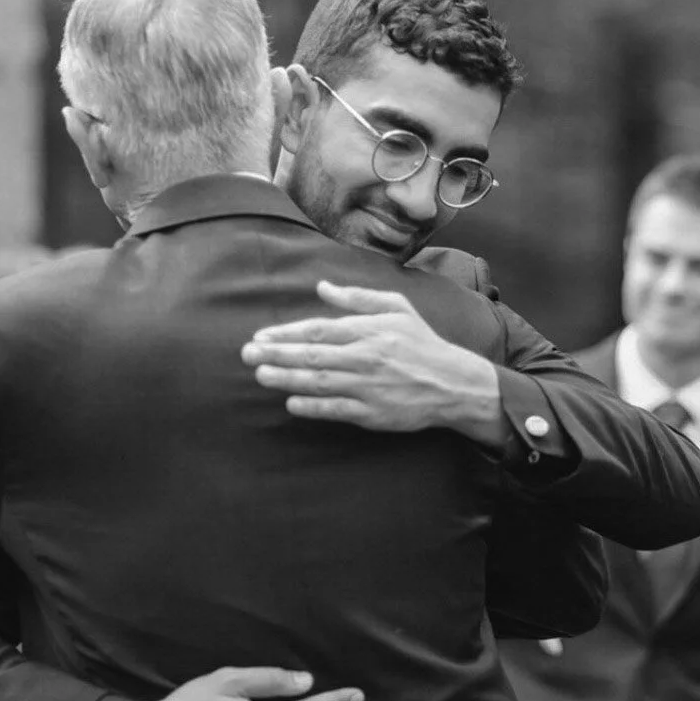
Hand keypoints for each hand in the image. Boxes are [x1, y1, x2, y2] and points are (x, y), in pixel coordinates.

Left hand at [241, 282, 504, 448]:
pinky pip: (335, 409)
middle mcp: (365, 357)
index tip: (260, 337)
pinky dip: (312, 406)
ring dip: (286, 379)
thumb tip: (322, 287)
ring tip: (261, 376)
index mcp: (368, 330)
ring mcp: (367, 386)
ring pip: (319, 382)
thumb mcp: (396, 307)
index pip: (318, 331)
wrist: (452, 383)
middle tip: (247, 355)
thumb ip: (357, 298)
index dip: (286, 334)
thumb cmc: (421, 342)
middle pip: (311, 356)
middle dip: (276, 355)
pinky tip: (291, 402)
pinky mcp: (372, 413)